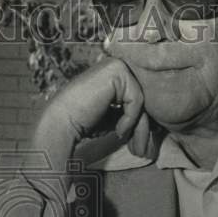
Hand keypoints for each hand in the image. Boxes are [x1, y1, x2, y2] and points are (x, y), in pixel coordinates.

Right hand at [36, 57, 154, 159]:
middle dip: (144, 127)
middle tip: (142, 152)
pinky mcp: (117, 71)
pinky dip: (130, 119)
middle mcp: (117, 65)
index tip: (138, 145)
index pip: (138, 98)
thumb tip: (156, 124)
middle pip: (143, 98)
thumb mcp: (114, 118)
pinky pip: (136, 99)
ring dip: (139, 127)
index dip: (140, 122)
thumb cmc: (84, 124)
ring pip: (142, 100)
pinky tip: (118, 130)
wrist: (62, 124)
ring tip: (132, 145)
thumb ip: (131, 114)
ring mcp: (117, 65)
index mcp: (115, 75)